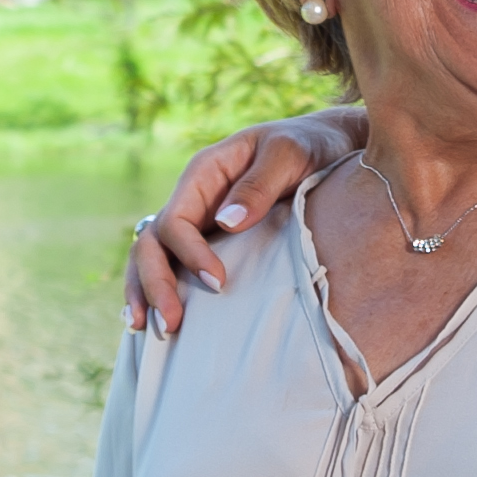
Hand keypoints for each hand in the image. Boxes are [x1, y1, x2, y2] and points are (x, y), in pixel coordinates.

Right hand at [125, 108, 367, 336]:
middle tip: (169, 325)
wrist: (329, 146)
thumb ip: (258, 185)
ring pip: (153, 259)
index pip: (176, 222)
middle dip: (155, 285)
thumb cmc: (307, 144)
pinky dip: (159, 293)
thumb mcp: (287, 154)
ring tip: (150, 331)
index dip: (189, 255)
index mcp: (203, 174)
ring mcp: (198, 224)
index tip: (218, 283)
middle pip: (152, 244)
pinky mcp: (210, 243)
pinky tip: (152, 322)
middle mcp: (192, 200)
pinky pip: (173, 268)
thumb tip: (226, 222)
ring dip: (147, 294)